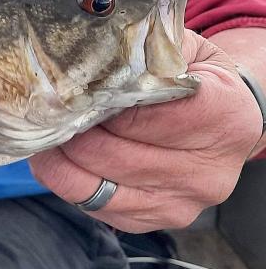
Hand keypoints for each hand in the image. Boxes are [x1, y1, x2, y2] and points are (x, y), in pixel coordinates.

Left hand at [29, 30, 262, 231]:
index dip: (106, 102)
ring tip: (45, 130)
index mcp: (224, 118)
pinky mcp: (152, 221)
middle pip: (116, 152)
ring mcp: (181, 203)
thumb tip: (89, 51)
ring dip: (61, 156)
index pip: (149, 115)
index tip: (76, 88)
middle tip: (45, 108)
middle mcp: (208, 171)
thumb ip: (143, 47)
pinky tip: (57, 154)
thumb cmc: (192, 78)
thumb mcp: (181, 50)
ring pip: (96, 183)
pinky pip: (92, 204)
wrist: (220, 122)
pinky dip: (65, 178)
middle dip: (73, 129)